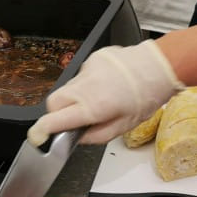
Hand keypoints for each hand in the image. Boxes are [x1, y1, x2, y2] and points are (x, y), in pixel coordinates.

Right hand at [27, 40, 183, 145]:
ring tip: (99, 99)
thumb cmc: (147, 97)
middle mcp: (86, 86)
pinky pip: (81, 76)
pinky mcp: (92, 59)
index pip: (55, 119)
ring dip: (75, 98)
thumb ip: (96, 136)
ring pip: (67, 88)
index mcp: (93, 107)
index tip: (37, 136)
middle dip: (57, 113)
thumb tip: (77, 137)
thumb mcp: (123, 127)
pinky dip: (88, 84)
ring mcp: (87, 70)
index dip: (42, 130)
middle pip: (53, 102)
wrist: (160, 66)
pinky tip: (106, 85)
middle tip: (73, 119)